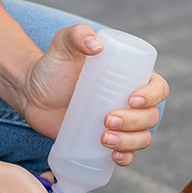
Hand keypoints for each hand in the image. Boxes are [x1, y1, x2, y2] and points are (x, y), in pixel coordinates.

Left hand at [20, 24, 168, 165]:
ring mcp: (123, 125)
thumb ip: (77, 35)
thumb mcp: (64, 45)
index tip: (132, 99)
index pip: (158, 88)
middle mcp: (133, 103)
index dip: (153, 96)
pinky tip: (114, 156)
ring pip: (143, 137)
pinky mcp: (109, 142)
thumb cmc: (53, 66)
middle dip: (134, 122)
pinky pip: (128, 154)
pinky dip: (126, 157)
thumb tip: (96, 45)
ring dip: (130, 141)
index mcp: (133, 79)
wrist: (32, 93)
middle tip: (107, 119)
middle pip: (151, 117)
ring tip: (103, 138)